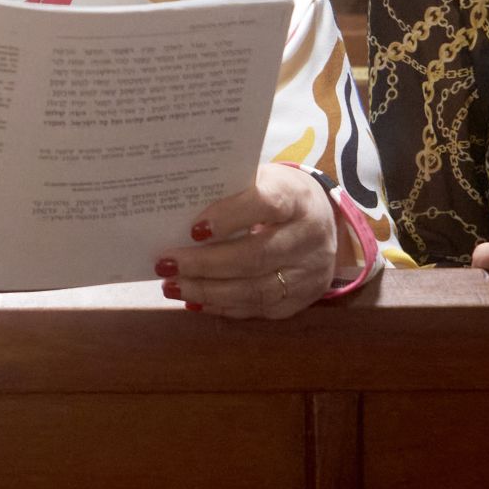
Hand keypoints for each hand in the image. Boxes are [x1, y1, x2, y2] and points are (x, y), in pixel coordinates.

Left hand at [160, 164, 336, 319]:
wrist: (322, 220)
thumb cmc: (276, 194)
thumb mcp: (259, 179)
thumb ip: (227, 190)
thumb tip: (176, 208)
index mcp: (297, 197)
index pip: (265, 204)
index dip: (229, 217)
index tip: (193, 229)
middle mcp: (310, 236)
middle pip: (256, 256)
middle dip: (205, 264)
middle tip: (166, 264)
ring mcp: (310, 272)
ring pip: (256, 290)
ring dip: (208, 291)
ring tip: (172, 286)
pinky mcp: (304, 299)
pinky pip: (259, 308)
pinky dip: (223, 306)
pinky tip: (195, 299)